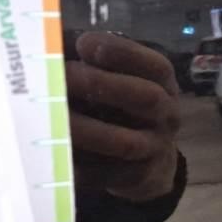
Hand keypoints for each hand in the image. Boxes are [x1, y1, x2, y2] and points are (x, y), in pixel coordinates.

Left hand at [66, 32, 179, 201]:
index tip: (84, 44)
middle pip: (147, 98)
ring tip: (54, 117)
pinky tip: (57, 152)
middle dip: (103, 85)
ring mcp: (155, 148)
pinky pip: (110, 174)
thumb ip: (98, 63)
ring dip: (89, 129)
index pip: (154, 65)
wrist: (152, 162)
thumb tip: (55, 43)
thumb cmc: (126, 108)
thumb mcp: (123, 79)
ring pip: (127, 142)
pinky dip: (82, 165)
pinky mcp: (138, 177)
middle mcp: (167, 114)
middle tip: (65, 77)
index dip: (121, 53)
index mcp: (163, 82)